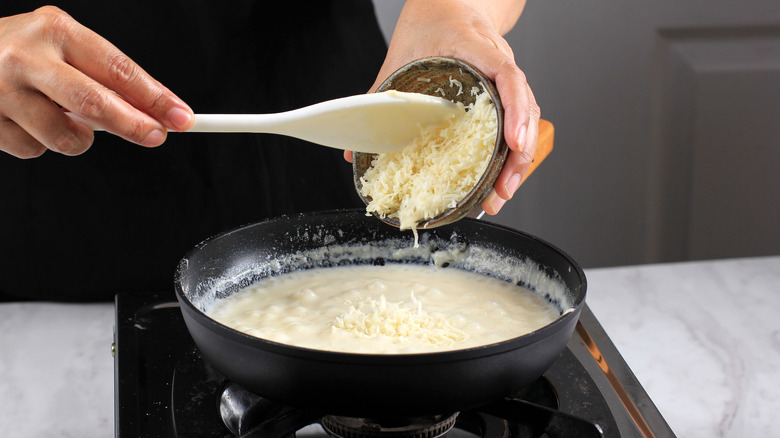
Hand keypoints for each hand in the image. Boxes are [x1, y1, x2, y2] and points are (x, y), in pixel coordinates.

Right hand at [0, 6, 193, 157]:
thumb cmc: (22, 52)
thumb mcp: (64, 48)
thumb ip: (105, 78)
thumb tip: (154, 112)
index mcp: (55, 30)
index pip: (117, 68)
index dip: (155, 97)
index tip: (181, 116)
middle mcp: (25, 56)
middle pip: (94, 102)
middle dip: (133, 125)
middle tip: (155, 136)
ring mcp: (0, 89)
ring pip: (65, 136)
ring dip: (79, 139)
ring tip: (64, 119)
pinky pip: (33, 150)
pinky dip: (41, 144)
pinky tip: (28, 121)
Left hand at [348, 0, 537, 214]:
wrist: (448, 5)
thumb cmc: (427, 25)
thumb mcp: (399, 57)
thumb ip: (378, 99)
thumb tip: (355, 152)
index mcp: (476, 47)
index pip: (507, 76)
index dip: (514, 111)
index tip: (512, 143)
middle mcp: (499, 62)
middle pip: (524, 108)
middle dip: (519, 153)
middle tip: (503, 188)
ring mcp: (506, 78)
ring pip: (526, 118)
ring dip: (519, 160)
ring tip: (503, 193)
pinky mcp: (504, 93)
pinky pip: (518, 121)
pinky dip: (512, 152)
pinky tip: (501, 178)